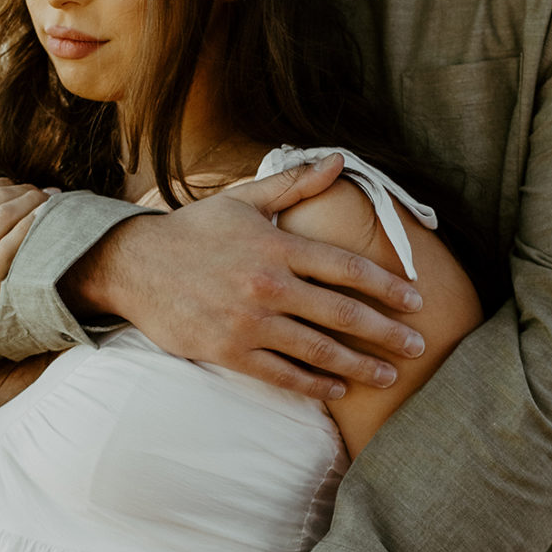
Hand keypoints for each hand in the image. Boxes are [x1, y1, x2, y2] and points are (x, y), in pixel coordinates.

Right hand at [66, 153, 426, 400]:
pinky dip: (313, 385)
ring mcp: (248, 321)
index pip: (346, 267)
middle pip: (342, 313)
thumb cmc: (193, 230)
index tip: (415, 300)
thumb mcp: (244, 199)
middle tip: (418, 346)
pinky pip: (280, 374)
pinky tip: (338, 390)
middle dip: (386, 332)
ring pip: (317, 349)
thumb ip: (295, 184)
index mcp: (277, 245)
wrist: (133, 265)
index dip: (386, 285)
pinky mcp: (227, 351)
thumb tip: (339, 161)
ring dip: (359, 365)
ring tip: (389, 374)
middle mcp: (267, 284)